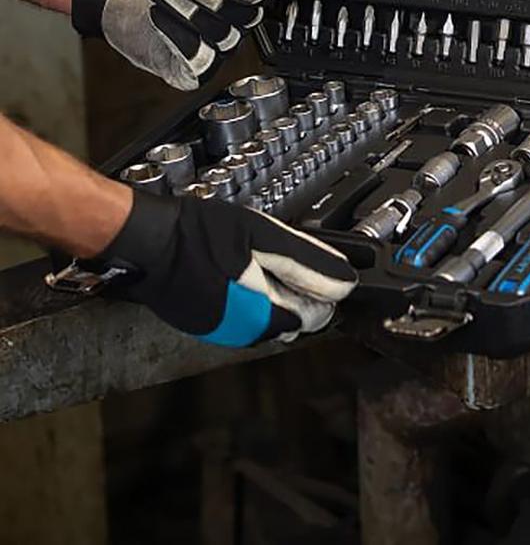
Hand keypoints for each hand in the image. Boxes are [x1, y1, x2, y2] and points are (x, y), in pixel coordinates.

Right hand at [96, 191, 356, 345]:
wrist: (149, 244)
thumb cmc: (200, 234)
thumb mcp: (261, 235)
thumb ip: (306, 261)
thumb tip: (344, 281)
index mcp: (262, 313)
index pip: (317, 315)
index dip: (328, 291)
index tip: (330, 272)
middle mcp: (246, 332)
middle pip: (297, 321)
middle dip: (306, 296)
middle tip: (298, 263)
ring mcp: (226, 331)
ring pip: (273, 321)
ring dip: (282, 298)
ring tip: (270, 264)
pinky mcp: (211, 326)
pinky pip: (248, 320)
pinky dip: (257, 301)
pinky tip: (249, 275)